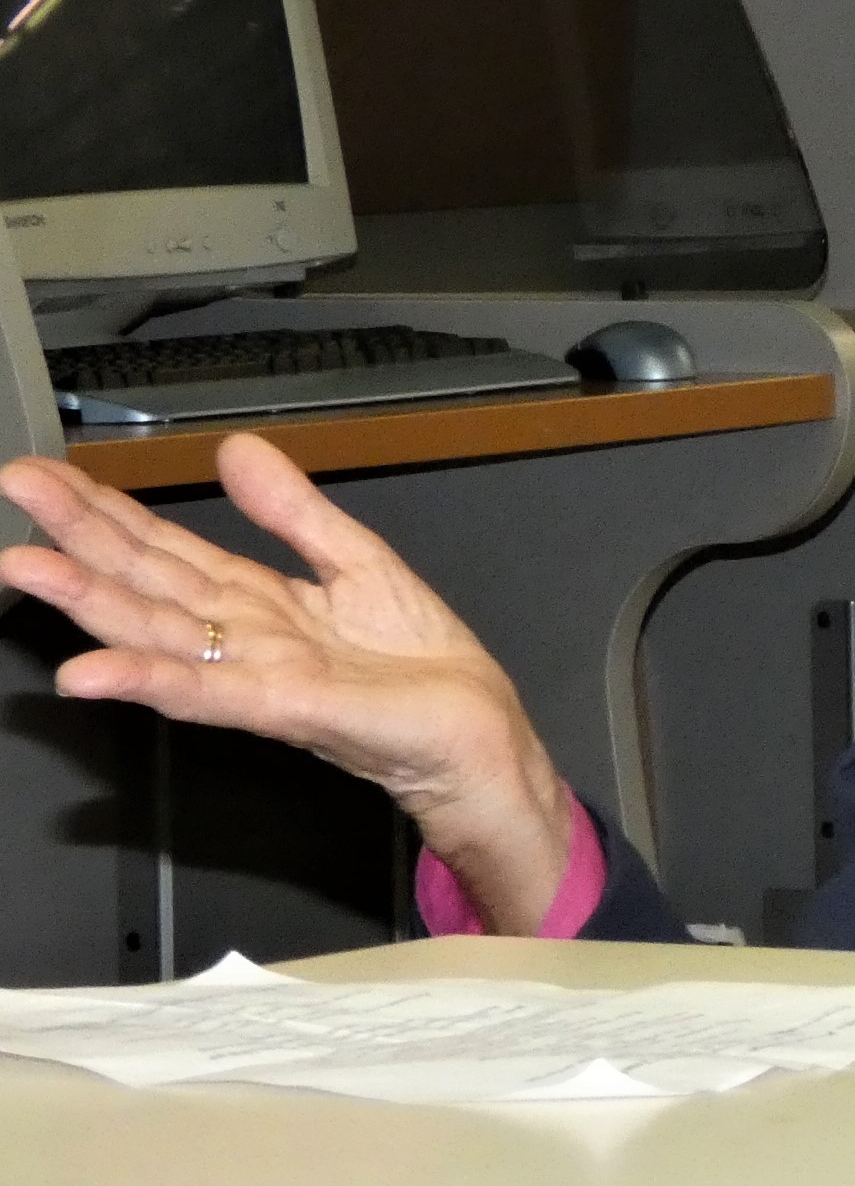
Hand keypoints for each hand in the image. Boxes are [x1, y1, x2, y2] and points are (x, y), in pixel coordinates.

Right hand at [0, 434, 572, 932]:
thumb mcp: (357, 562)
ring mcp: (259, 677)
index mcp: (257, 602)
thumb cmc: (420, 667)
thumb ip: (293, 511)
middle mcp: (242, 640)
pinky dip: (149, 681)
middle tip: (14, 490)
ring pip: (159, 634)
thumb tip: (236, 448)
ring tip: (23, 568)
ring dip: (90, 603)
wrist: (477, 738)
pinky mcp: (291, 710)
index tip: (46, 472)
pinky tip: (91, 670)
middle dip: (78, 537)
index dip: (107, 510)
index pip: (166, 549)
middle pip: (147, 581)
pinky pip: (209, 693)